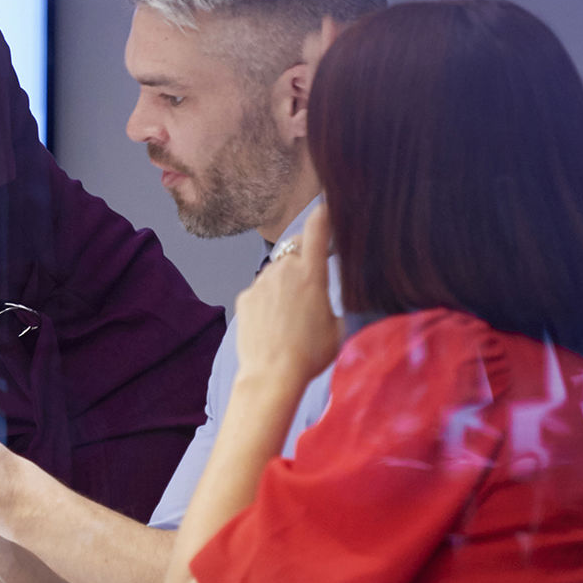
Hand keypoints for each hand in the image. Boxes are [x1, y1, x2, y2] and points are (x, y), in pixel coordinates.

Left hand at [231, 205, 342, 392]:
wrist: (271, 375)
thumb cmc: (310, 355)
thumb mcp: (338, 328)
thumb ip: (335, 302)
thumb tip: (333, 298)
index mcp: (312, 274)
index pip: (317, 228)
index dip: (323, 214)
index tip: (326, 207)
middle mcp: (284, 271)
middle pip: (295, 248)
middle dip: (303, 254)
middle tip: (311, 277)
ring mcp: (261, 283)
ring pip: (276, 270)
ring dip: (284, 281)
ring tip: (291, 313)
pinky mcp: (244, 297)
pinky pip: (259, 290)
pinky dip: (267, 299)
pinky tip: (273, 323)